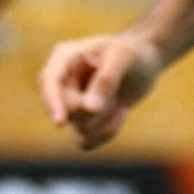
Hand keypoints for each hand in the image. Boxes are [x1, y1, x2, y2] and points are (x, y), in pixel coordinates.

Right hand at [38, 32, 163, 149]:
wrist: (145, 63)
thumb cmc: (133, 53)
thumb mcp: (123, 58)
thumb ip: (106, 80)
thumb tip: (90, 109)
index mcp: (65, 57)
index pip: (49, 81)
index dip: (52, 102)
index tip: (60, 122)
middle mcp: (62, 81)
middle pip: (67, 111)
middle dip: (96, 110)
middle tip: (117, 93)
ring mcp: (69, 103)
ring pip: (78, 129)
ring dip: (105, 121)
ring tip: (121, 101)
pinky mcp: (81, 120)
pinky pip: (86, 141)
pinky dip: (106, 132)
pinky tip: (121, 112)